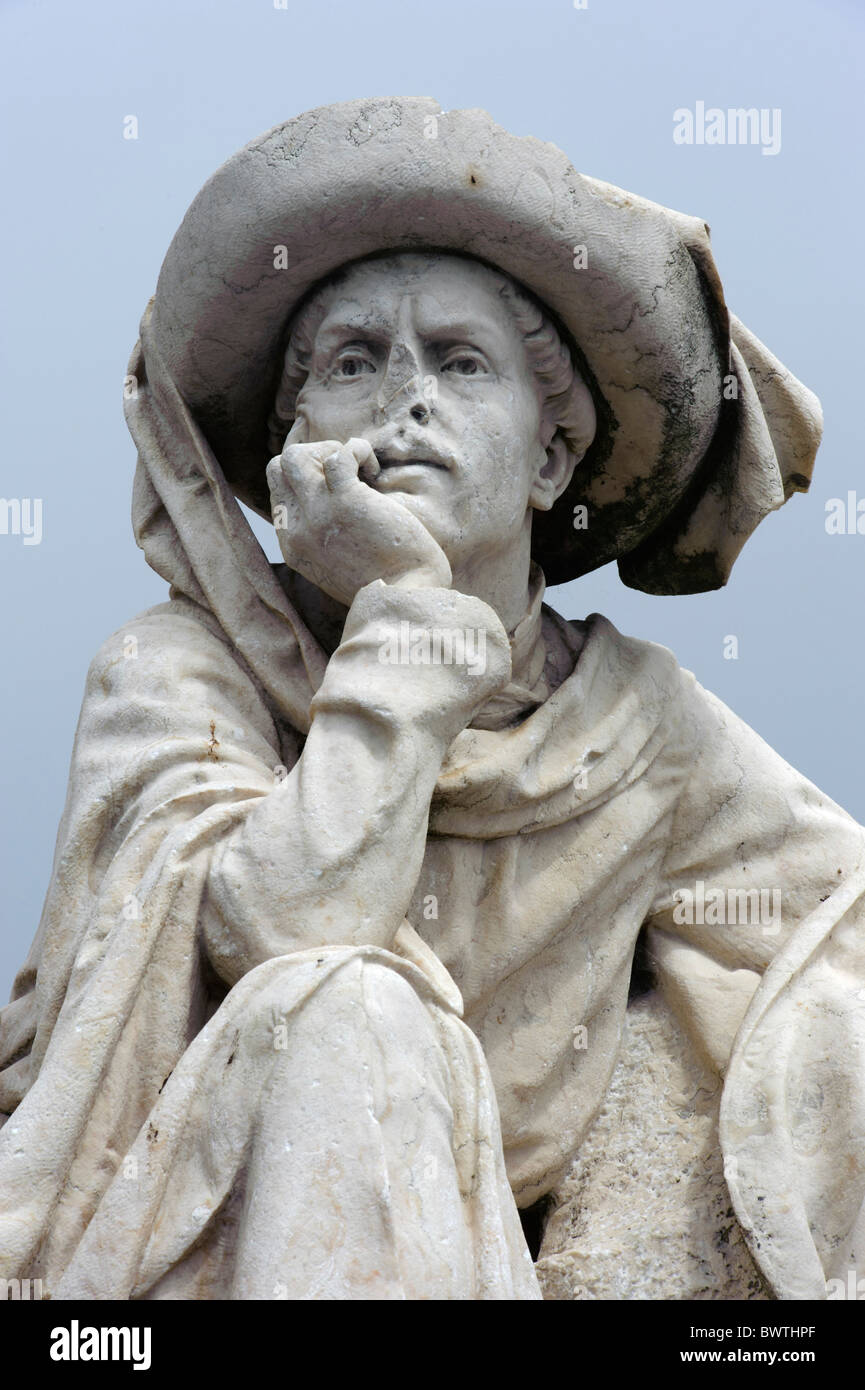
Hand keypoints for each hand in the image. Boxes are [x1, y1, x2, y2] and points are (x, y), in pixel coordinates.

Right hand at [266, 416, 452, 608]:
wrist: (407, 596)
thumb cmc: (383, 580)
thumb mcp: (335, 563)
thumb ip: (322, 537)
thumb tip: (330, 499)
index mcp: (291, 546)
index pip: (279, 491)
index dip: (309, 479)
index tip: (341, 489)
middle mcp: (296, 530)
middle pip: (279, 468)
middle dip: (312, 458)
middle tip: (347, 473)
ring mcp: (317, 515)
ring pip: (294, 457)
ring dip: (328, 451)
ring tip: (358, 468)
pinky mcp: (347, 502)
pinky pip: (338, 456)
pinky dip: (357, 450)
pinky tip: (374, 468)